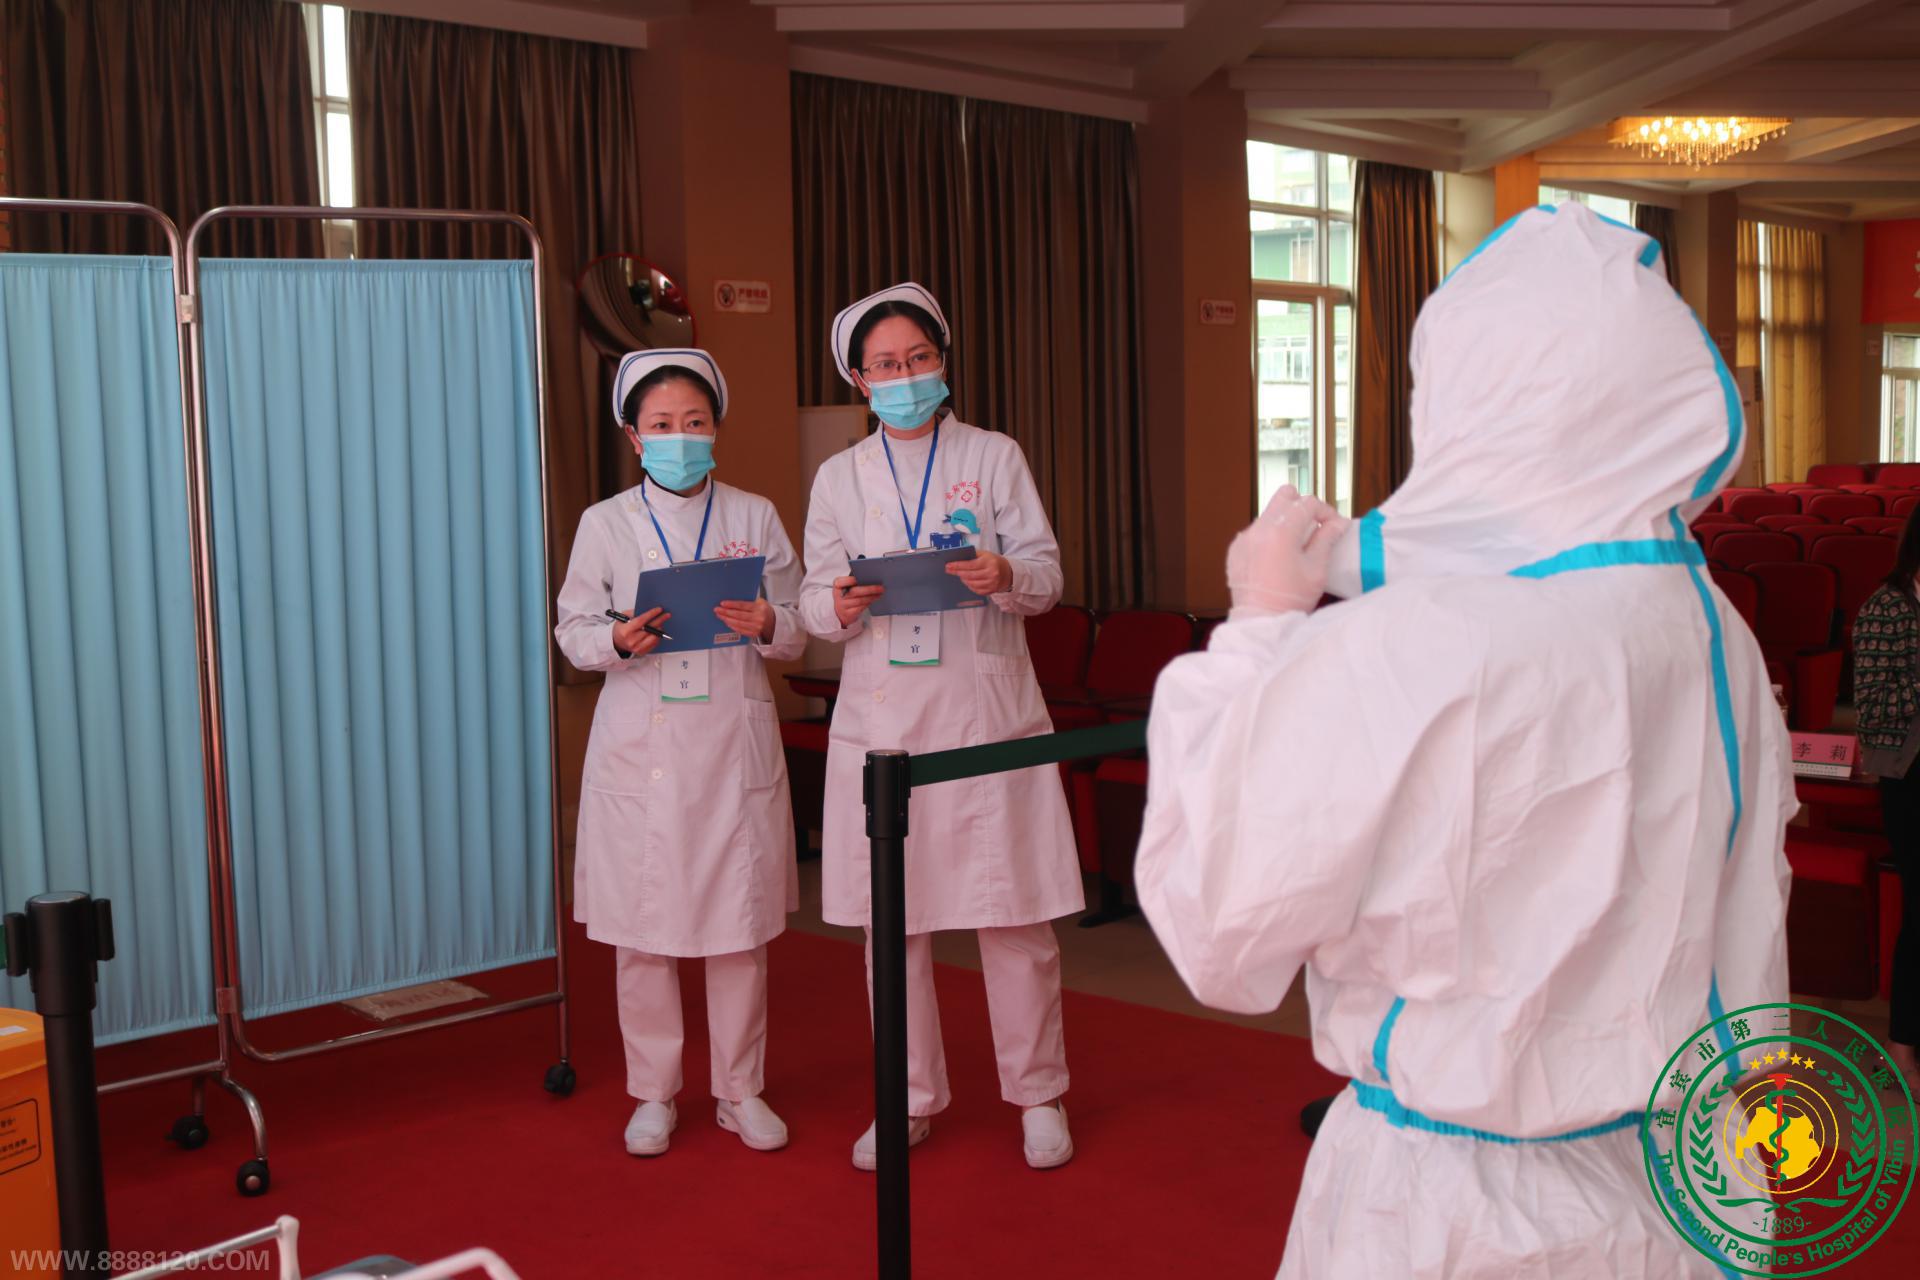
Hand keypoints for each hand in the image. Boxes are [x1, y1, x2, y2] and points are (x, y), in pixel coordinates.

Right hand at [613, 607, 667, 656]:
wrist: (617, 643)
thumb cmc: (621, 629)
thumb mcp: (623, 618)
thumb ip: (634, 612)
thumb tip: (648, 609)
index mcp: (625, 631)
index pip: (641, 621)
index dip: (651, 614)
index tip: (659, 610)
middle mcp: (631, 640)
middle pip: (649, 629)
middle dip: (660, 620)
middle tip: (666, 615)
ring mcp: (637, 648)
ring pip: (654, 637)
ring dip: (659, 629)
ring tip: (661, 623)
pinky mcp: (642, 652)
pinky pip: (654, 643)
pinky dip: (657, 636)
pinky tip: (658, 631)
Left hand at [716, 598, 775, 643]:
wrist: (775, 623)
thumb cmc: (766, 611)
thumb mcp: (761, 603)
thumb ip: (749, 602)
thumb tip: (734, 603)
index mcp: (759, 608)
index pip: (742, 605)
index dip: (731, 605)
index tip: (723, 604)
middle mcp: (758, 618)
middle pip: (738, 615)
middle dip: (726, 612)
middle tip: (717, 610)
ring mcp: (756, 627)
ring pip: (738, 623)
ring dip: (727, 619)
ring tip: (720, 616)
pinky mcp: (754, 633)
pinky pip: (740, 630)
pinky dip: (732, 626)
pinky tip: (727, 622)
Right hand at [833, 575, 884, 626]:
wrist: (840, 611)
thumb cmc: (846, 595)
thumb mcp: (846, 587)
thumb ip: (854, 581)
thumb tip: (870, 578)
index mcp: (837, 585)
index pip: (841, 582)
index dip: (850, 580)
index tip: (861, 577)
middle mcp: (838, 596)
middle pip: (854, 592)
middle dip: (869, 589)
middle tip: (880, 587)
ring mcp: (843, 606)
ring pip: (860, 601)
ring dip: (872, 596)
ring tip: (880, 592)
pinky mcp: (849, 614)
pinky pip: (861, 608)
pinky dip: (869, 602)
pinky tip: (875, 598)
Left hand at [945, 550, 1012, 595]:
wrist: (1008, 572)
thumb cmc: (995, 561)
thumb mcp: (986, 554)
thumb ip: (973, 555)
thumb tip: (958, 558)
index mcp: (989, 562)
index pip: (970, 565)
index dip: (958, 566)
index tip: (949, 565)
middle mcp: (991, 573)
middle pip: (969, 575)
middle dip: (957, 572)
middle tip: (949, 570)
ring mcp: (991, 583)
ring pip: (971, 584)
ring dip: (963, 579)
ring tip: (959, 575)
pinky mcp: (991, 590)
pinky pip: (976, 590)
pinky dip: (970, 586)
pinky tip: (967, 581)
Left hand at [1226, 487, 1345, 618]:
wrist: (1261, 621)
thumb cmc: (1290, 599)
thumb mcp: (1316, 569)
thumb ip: (1327, 539)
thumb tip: (1338, 523)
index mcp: (1280, 531)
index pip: (1307, 503)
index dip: (1325, 511)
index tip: (1332, 525)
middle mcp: (1258, 529)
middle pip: (1284, 495)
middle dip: (1302, 506)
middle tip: (1313, 525)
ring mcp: (1244, 538)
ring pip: (1269, 513)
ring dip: (1286, 521)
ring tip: (1296, 544)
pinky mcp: (1236, 549)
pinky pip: (1256, 531)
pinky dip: (1270, 536)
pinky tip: (1278, 556)